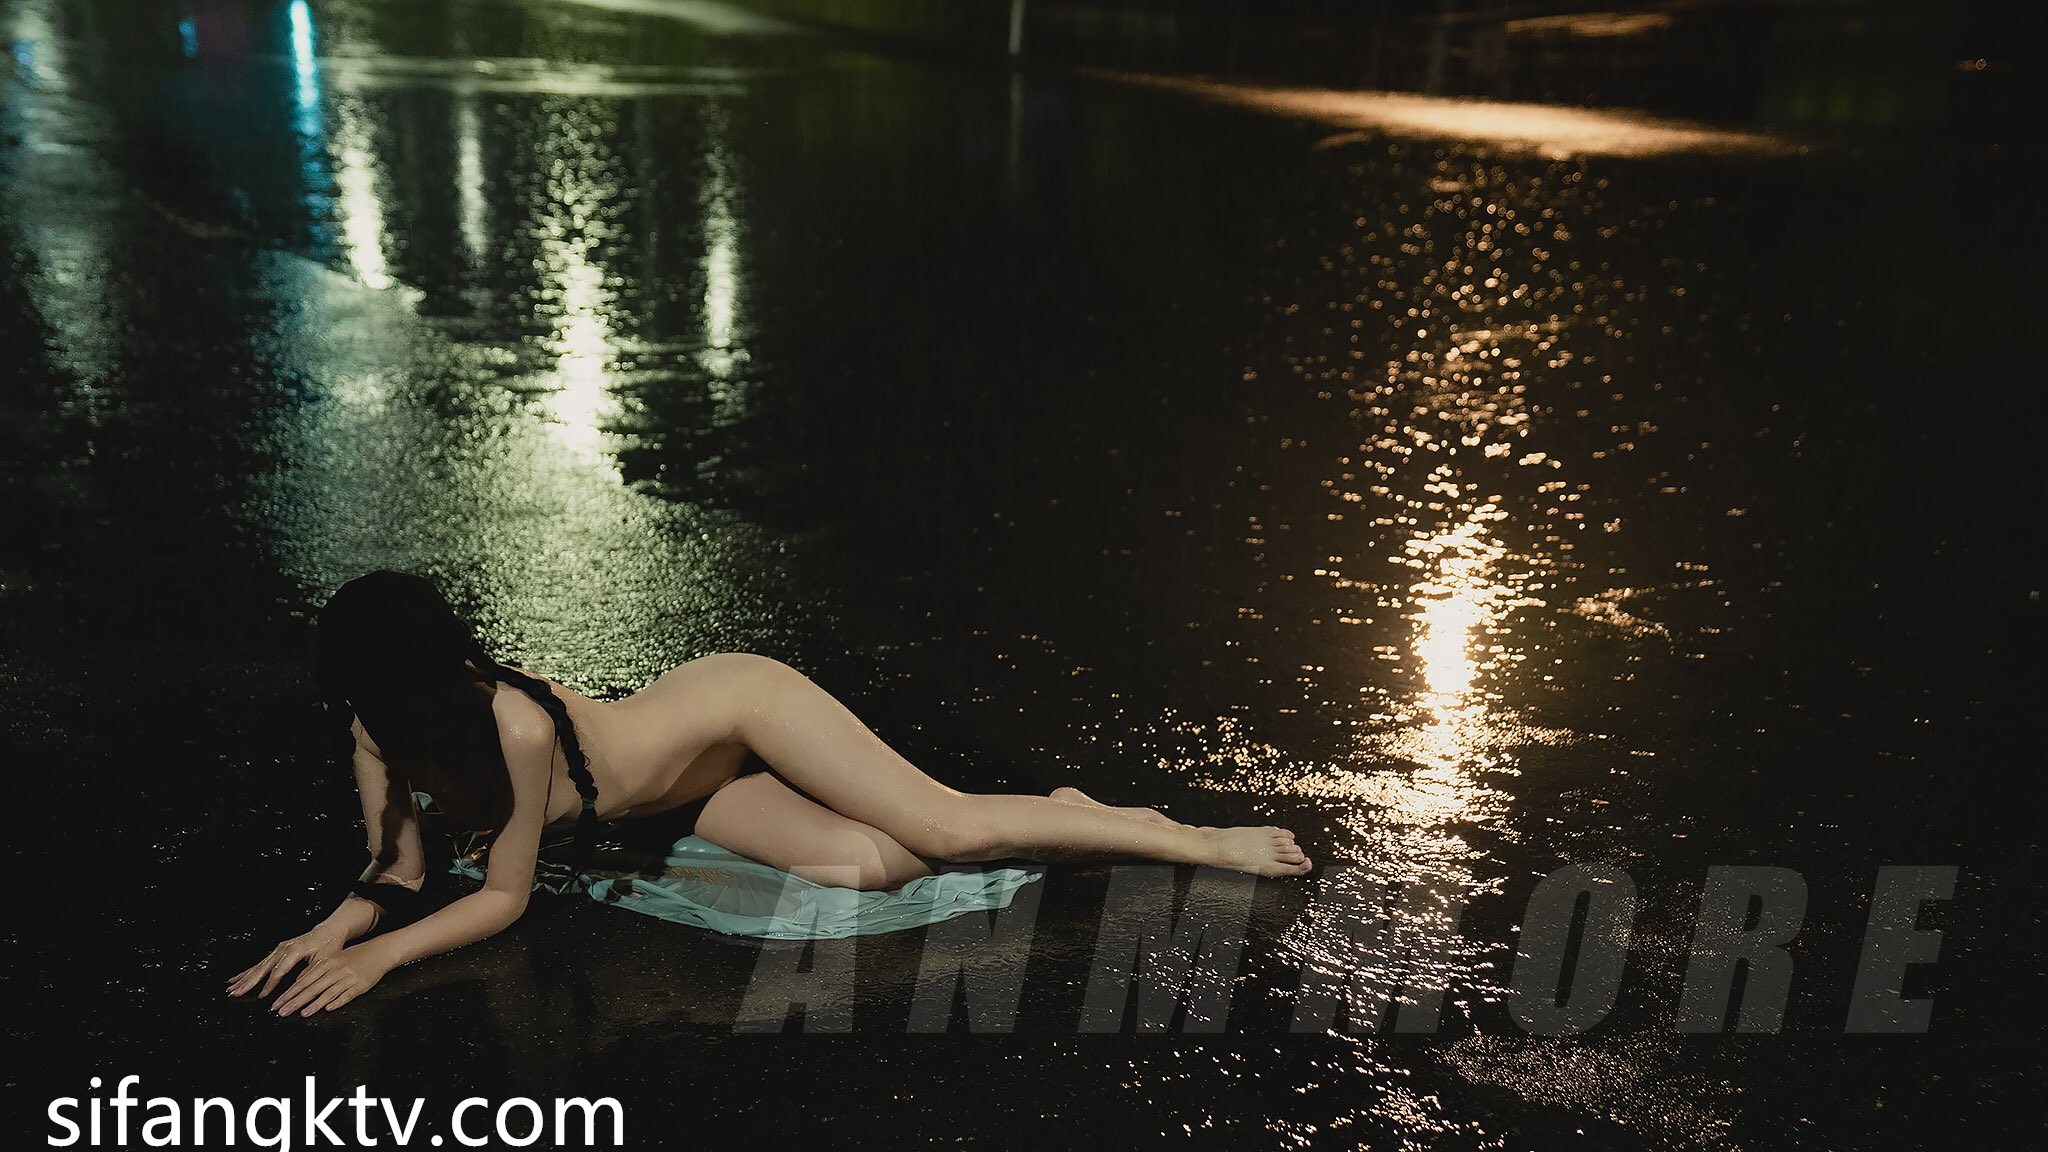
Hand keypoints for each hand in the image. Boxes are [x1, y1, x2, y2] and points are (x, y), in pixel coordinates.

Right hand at [227, 928, 343, 999]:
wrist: (329, 930)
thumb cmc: (329, 945)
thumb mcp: (324, 960)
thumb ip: (310, 972)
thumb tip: (298, 988)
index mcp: (294, 950)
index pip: (279, 971)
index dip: (270, 985)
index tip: (263, 996)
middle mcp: (283, 948)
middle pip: (262, 968)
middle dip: (248, 982)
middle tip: (235, 993)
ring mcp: (279, 949)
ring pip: (258, 966)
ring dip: (244, 978)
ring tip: (231, 988)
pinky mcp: (277, 951)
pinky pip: (260, 963)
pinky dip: (247, 972)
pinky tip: (237, 978)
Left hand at [269, 942, 395, 1015]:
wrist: (380, 951)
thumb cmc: (355, 956)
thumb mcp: (333, 958)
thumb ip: (316, 970)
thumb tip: (298, 983)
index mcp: (327, 963)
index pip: (304, 980)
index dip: (290, 993)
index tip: (277, 1003)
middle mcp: (336, 970)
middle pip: (312, 988)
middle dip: (295, 1001)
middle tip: (282, 1012)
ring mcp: (348, 978)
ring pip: (328, 993)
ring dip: (314, 1004)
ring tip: (301, 1013)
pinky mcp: (360, 985)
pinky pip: (346, 995)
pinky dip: (337, 1002)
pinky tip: (327, 1009)